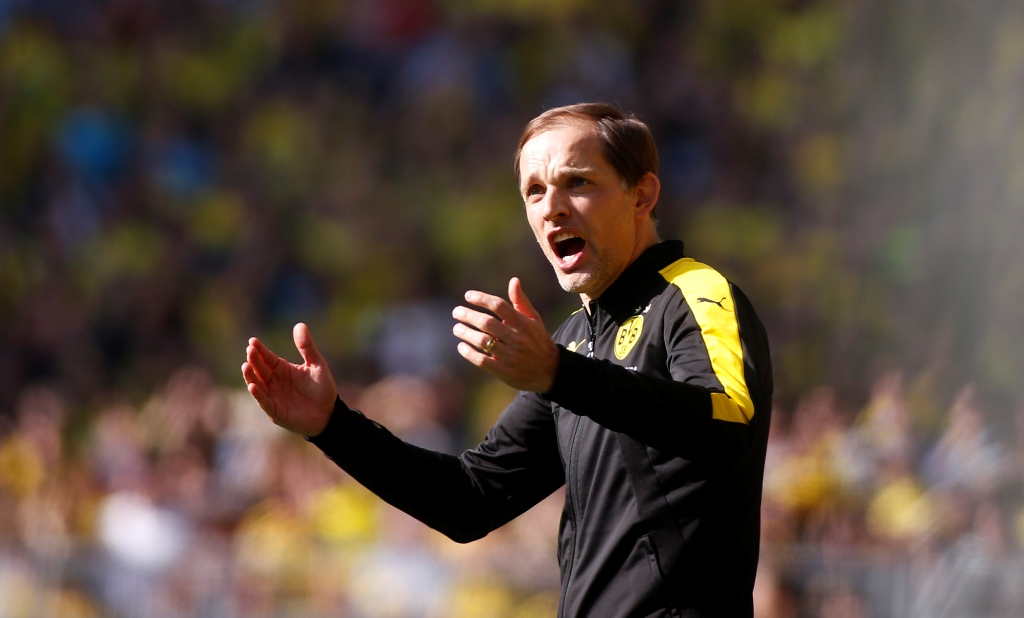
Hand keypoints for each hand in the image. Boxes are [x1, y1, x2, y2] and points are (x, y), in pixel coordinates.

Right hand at [241, 323, 337, 435]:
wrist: (329, 412)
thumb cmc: (322, 388)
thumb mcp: (316, 364)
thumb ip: (307, 347)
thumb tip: (300, 324)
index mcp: (282, 369)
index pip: (267, 358)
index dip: (260, 350)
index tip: (252, 341)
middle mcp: (274, 382)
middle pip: (260, 369)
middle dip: (254, 360)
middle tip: (250, 350)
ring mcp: (273, 396)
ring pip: (257, 385)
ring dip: (251, 376)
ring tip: (246, 366)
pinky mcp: (275, 411)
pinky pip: (264, 402)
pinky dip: (258, 395)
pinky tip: (253, 385)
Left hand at [452, 277, 558, 392]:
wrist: (550, 371)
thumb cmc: (538, 340)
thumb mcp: (534, 320)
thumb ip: (521, 301)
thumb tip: (514, 280)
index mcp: (523, 323)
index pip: (499, 306)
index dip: (482, 299)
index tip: (468, 296)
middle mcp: (517, 338)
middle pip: (487, 323)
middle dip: (468, 316)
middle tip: (456, 312)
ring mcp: (510, 355)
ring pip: (483, 341)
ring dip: (466, 333)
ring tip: (456, 328)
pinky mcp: (504, 371)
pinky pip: (482, 361)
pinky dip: (469, 353)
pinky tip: (461, 346)